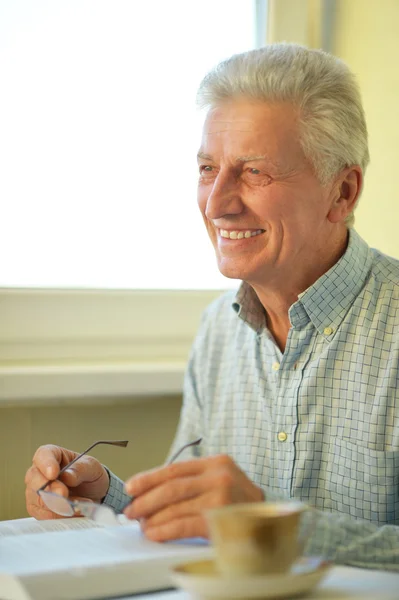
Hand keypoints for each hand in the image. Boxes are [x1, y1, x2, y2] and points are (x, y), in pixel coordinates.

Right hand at [25, 445, 109, 519]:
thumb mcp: (92, 467)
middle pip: (34, 479)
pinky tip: (74, 512)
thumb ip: (80, 469)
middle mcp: (40, 472)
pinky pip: (44, 515)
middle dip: (49, 489)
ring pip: (37, 499)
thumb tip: (66, 476)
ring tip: (78, 505)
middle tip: (64, 494)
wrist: (94, 494)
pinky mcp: (39, 509)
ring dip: (58, 505)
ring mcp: (36, 492)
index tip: (53, 473)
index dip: (46, 464)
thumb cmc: (89, 474)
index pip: (43, 455)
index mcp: (52, 455)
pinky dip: (60, 515)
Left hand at [123, 454, 263, 541]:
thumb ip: (195, 481)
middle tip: (130, 510)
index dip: (149, 478)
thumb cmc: (242, 504)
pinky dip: (165, 530)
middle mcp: (220, 476)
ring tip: (141, 524)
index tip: (131, 487)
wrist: (272, 525)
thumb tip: (154, 491)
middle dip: (146, 499)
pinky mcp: (222, 520)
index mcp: (217, 462)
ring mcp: (223, 496)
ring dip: (152, 517)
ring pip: (175, 505)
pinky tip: (155, 533)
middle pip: (172, 486)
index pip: (175, 468)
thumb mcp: (222, 482)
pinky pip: (184, 524)